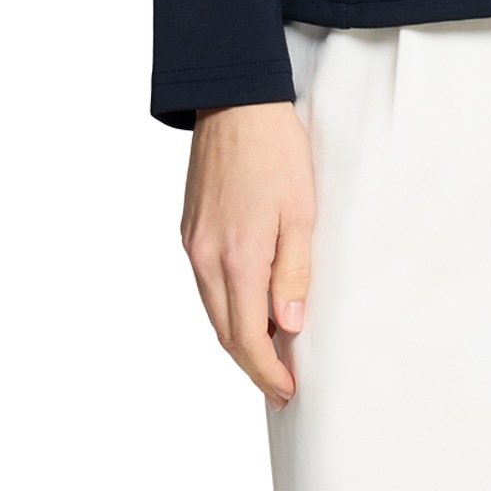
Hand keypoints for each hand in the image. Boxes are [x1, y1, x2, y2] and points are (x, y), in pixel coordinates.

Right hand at [181, 101, 314, 410]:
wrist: (235, 101)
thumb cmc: (275, 148)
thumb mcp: (301, 209)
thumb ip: (293, 272)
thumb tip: (287, 327)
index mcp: (237, 256)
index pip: (246, 336)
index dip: (266, 370)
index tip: (286, 390)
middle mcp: (206, 256)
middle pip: (224, 331)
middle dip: (252, 363)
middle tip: (280, 384)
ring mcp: (193, 243)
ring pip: (212, 309)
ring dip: (238, 335)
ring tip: (269, 351)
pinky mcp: (189, 229)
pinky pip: (205, 283)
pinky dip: (225, 304)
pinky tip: (248, 303)